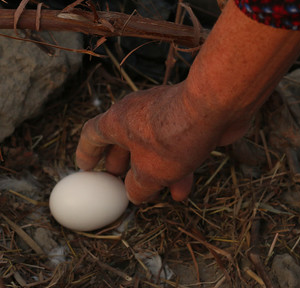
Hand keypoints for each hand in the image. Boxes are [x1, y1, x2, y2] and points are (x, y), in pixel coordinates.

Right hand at [75, 83, 248, 203]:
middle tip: (120, 181)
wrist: (214, 106)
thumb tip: (135, 193)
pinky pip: (174, 143)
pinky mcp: (186, 116)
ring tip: (157, 193)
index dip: (86, 153)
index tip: (86, 168)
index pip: (92, 134)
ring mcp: (162, 111)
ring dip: (153, 170)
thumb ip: (137, 188)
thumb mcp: (150, 173)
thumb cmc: (173, 137)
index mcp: (117, 120)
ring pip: (151, 145)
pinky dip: (175, 164)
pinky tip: (183, 187)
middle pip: (122, 139)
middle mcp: (136, 111)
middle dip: (122, 164)